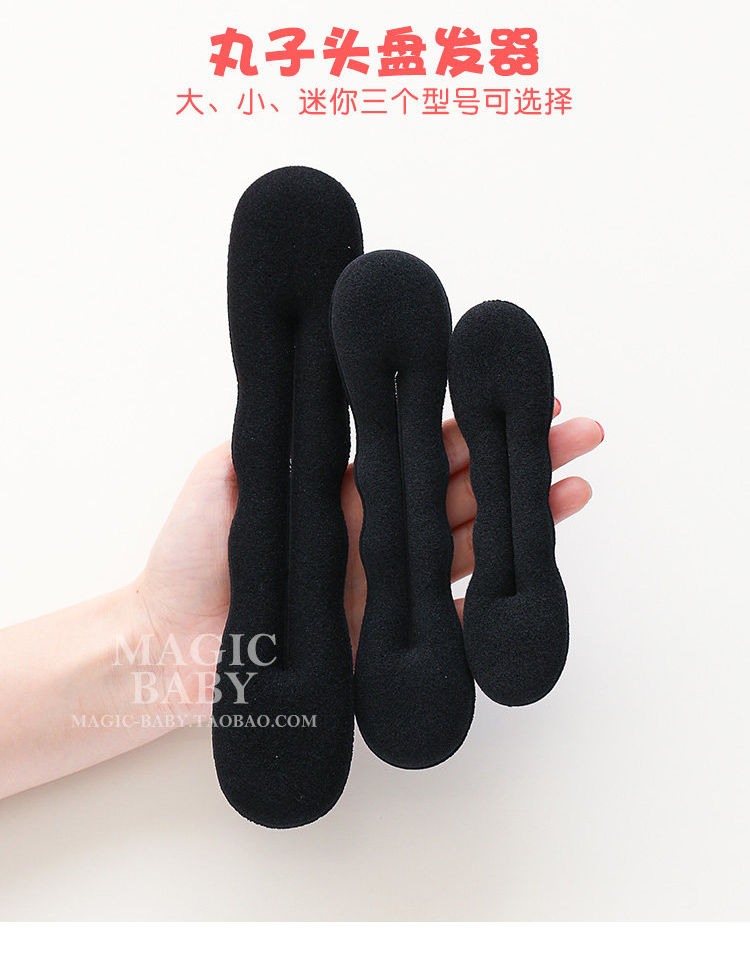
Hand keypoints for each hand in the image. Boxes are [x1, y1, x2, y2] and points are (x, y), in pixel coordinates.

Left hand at [136, 400, 603, 716]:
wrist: (169, 647)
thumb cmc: (189, 561)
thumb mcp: (224, 483)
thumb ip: (269, 442)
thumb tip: (308, 391)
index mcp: (344, 486)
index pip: (420, 444)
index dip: (470, 420)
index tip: (515, 394)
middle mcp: (374, 527)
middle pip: (462, 485)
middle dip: (518, 456)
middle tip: (577, 432)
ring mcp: (384, 579)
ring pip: (468, 539)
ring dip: (522, 514)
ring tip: (575, 485)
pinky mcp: (384, 630)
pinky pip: (448, 608)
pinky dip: (490, 589)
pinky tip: (530, 564)